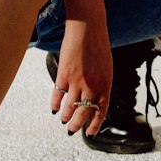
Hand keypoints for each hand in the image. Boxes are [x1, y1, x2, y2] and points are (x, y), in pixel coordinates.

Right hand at [50, 20, 111, 137]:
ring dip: (65, 116)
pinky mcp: (64, 74)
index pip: (101, 111)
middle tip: (72, 130)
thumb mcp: (106, 67)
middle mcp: (92, 86)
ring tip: (63, 120)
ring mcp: (77, 81)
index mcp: (106, 84)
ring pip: (69, 107)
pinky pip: (58, 95)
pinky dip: (55, 103)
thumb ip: (101, 84)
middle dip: (77, 125)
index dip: (95, 124)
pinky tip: (54, 108)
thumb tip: (94, 99)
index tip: (90, 133)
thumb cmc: (98, 45)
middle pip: (83, 113)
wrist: (87, 27)